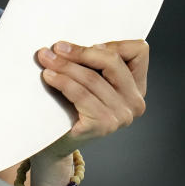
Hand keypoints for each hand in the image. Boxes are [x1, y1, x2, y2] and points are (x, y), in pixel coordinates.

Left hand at [34, 39, 148, 160]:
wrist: (58, 141)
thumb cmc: (72, 104)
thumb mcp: (88, 78)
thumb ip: (92, 62)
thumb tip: (68, 44)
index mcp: (137, 85)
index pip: (138, 51)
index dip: (111, 44)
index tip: (85, 45)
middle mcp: (135, 101)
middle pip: (113, 61)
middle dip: (81, 52)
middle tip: (56, 48)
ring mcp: (121, 115)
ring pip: (92, 78)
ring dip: (65, 66)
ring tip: (46, 59)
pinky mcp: (103, 125)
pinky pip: (81, 94)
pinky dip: (62, 82)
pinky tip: (49, 76)